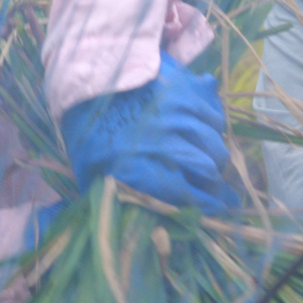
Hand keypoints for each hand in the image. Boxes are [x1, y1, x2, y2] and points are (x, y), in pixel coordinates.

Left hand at [59, 53, 240, 212]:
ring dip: (215, 154)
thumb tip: (134, 224)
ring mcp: (177, 112)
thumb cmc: (87, 132)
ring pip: (215, 140)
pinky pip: (213, 113)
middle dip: (214, 181)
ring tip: (210, 160)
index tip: (216, 209)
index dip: (208, 204)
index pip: (187, 193)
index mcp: (140, 165)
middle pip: (209, 167)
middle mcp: (165, 139)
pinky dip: (215, 126)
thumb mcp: (89, 173)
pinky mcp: (184, 90)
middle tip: (212, 186)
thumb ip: (110, 201)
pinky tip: (207, 131)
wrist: (85, 78)